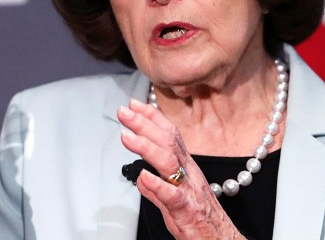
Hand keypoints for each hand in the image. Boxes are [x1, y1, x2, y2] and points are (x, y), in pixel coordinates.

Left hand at [118, 99, 244, 239]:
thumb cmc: (200, 220)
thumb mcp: (174, 200)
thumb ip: (156, 189)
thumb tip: (140, 177)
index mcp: (186, 168)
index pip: (170, 135)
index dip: (152, 117)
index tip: (134, 105)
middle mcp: (189, 173)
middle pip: (167, 141)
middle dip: (144, 123)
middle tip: (125, 112)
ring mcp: (188, 190)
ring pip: (168, 162)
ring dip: (146, 146)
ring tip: (127, 136)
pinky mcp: (187, 210)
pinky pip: (172, 195)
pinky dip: (157, 185)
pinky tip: (143, 176)